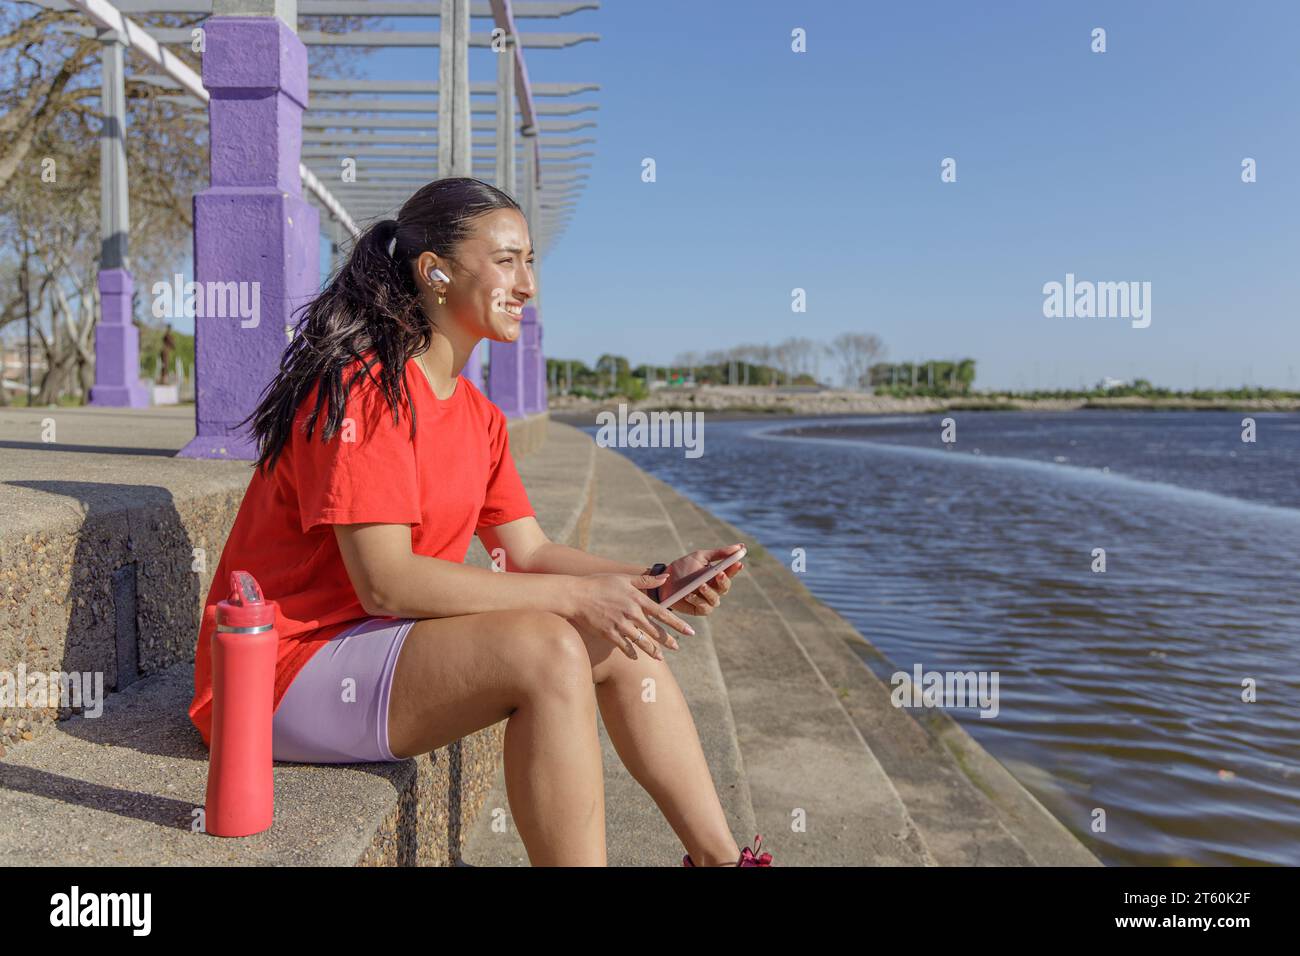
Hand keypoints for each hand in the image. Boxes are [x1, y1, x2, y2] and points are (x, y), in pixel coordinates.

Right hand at [568, 571, 695, 660]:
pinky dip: (631, 652)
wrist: (576, 595)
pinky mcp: (609, 633)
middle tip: (678, 648)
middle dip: (668, 641)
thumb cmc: (599, 584)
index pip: (663, 613)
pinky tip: (636, 657)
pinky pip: (624, 646)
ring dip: (652, 650)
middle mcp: (631, 613)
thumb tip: (666, 577)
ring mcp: (620, 625)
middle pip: (655, 630)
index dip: (677, 624)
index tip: (689, 632)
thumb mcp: (623, 578)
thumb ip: (646, 580)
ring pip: (642, 641)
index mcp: (637, 599)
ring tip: (660, 657)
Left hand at [659, 543, 745, 616]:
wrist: (663, 580)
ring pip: (715, 599)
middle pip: (725, 587)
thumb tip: (741, 546)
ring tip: (701, 585)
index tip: (738, 563)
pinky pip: (704, 607)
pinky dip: (697, 601)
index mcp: (716, 575)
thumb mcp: (700, 557)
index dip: (735, 568)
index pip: (730, 572)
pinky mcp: (699, 609)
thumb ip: (719, 553)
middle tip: (719, 574)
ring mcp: (707, 600)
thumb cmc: (683, 567)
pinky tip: (689, 595)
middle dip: (723, 581)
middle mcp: (714, 588)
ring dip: (709, 592)